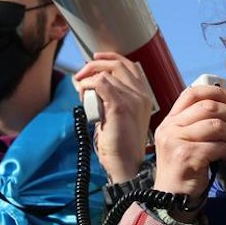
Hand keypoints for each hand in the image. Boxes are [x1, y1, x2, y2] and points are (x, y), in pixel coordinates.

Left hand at [72, 54, 156, 183]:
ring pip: (106, 74)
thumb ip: (110, 99)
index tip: (96, 58)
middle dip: (95, 64)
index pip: (130, 66)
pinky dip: (87, 86)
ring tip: (82, 95)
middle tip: (81, 74)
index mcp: (144, 97)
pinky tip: (83, 98)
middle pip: (118, 64)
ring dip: (88, 80)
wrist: (127, 166)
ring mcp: (132, 99)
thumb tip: (90, 85)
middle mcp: (141, 95)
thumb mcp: (119, 118)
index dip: (111, 58)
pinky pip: (100, 83)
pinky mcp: (120, 106)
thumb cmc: (121, 147)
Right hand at [151, 81, 225, 204]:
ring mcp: (176, 142)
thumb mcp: (183, 141)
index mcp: (170, 121)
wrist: (171, 199)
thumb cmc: (185, 168)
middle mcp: (169, 128)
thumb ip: (196, 123)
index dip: (215, 92)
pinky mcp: (186, 157)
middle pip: (210, 107)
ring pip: (217, 126)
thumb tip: (225, 104)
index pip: (192, 93)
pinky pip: (219, 146)